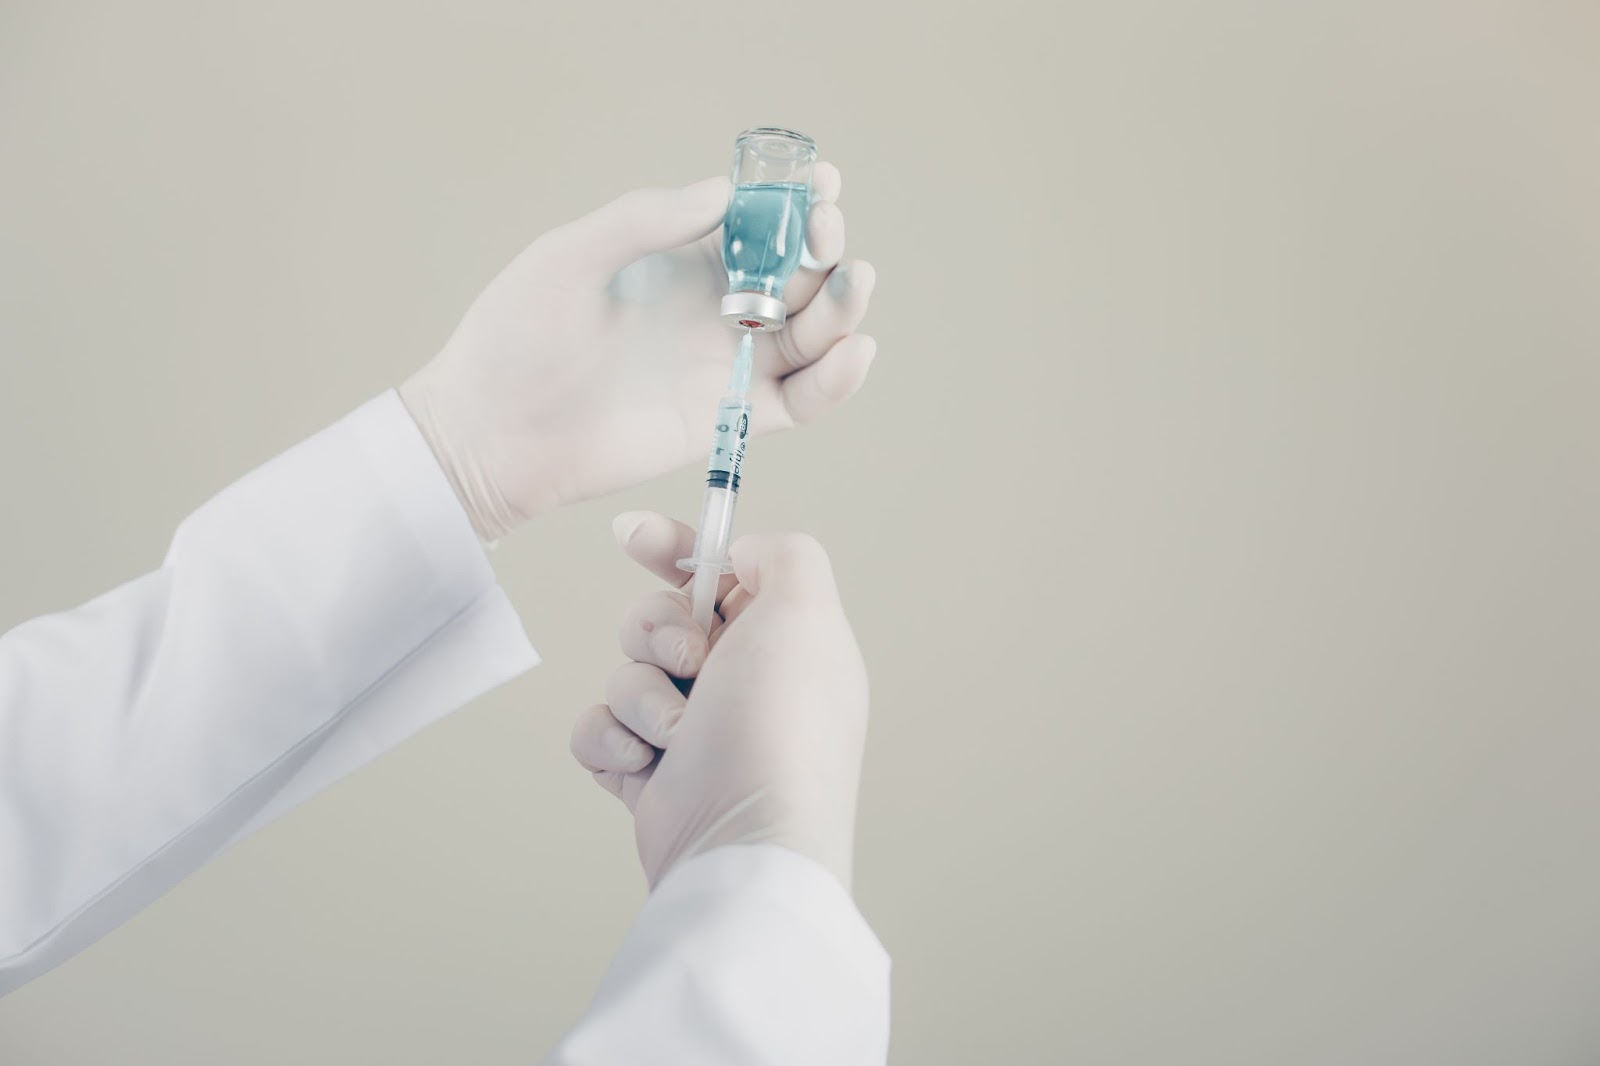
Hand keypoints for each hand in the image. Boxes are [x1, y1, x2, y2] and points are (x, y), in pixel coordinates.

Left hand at [399, 168, 876, 539]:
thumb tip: (722, 192)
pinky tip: (855, 350)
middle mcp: (715, 311)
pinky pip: (803, 399)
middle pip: (797, 274)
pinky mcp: (732, 420)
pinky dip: (838, 379)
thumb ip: (644, 219)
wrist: (494, 432)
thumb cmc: (515, 338)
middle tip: (825, 234)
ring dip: (843, 305)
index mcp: (680, 263)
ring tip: (852, 282)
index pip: (756, 225)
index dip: (794, 202)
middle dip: (824, 246)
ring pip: (813, 333)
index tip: (820, 180)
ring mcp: (728, 366)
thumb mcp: (568, 257)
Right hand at [570, 511, 869, 889]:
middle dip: (656, 634)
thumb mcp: (805, 612)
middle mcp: (742, 684)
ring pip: (625, 674)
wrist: (740, 843)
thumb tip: (746, 553)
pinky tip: (642, 767)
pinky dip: (611, 743)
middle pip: (659, 618)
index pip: (721, 574)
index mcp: (783, 641)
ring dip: (640, 699)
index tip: (631, 535)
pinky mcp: (650, 775)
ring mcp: (694, 733)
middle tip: (688, 665)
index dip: (673, 547)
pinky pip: (599, 729)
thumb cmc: (777, 729)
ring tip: (676, 737)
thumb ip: (785, 554)